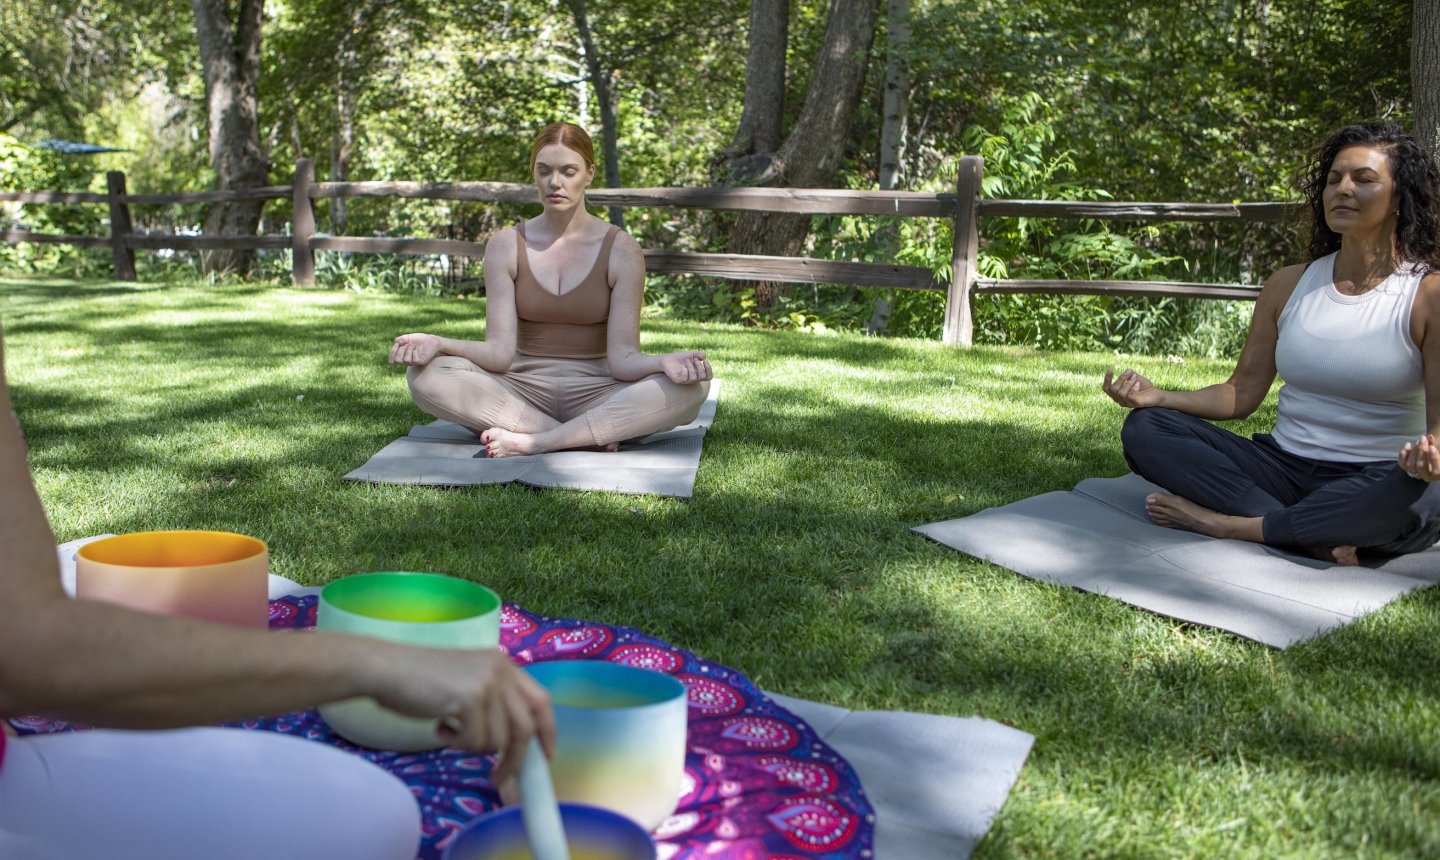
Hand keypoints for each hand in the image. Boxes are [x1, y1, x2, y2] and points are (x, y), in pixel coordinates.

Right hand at [373, 646, 554, 782]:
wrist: (385, 669)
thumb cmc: (418, 679)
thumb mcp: (467, 681)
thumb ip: (492, 701)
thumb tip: (513, 743)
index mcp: (504, 664)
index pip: (541, 700)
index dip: (547, 730)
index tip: (544, 756)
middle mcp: (501, 671)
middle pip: (525, 727)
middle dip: (515, 758)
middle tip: (499, 776)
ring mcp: (486, 684)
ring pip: (497, 739)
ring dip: (473, 746)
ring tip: (449, 731)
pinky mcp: (469, 700)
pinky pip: (473, 741)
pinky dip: (455, 743)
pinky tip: (439, 726)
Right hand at [389, 333, 440, 365]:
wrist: (431, 340)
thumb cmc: (419, 339)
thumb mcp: (407, 338)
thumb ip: (399, 340)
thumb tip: (397, 343)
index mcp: (402, 356)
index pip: (392, 360)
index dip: (392, 352)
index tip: (397, 344)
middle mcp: (407, 361)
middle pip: (397, 360)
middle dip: (401, 350)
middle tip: (407, 344)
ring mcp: (414, 363)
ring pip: (405, 360)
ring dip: (408, 350)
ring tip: (414, 346)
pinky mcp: (420, 362)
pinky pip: (413, 360)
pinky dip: (414, 351)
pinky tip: (418, 349)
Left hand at [659, 350, 711, 384]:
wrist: (667, 359)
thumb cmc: (680, 358)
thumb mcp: (691, 354)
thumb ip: (699, 354)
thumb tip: (704, 356)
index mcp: (698, 373)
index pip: (709, 377)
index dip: (709, 369)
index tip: (704, 360)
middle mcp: (693, 378)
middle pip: (702, 377)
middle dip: (699, 367)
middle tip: (694, 359)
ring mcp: (686, 380)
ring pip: (694, 378)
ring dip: (691, 367)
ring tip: (686, 361)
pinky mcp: (678, 380)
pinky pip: (685, 378)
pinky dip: (685, 371)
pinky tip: (682, 366)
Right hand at [1102, 368, 1162, 408]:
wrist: (1157, 394)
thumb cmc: (1144, 386)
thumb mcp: (1135, 378)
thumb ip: (1129, 375)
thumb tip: (1127, 371)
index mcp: (1117, 394)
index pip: (1106, 389)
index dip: (1106, 379)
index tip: (1110, 369)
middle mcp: (1120, 400)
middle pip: (1113, 390)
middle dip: (1120, 379)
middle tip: (1130, 371)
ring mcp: (1127, 403)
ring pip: (1120, 393)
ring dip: (1128, 382)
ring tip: (1135, 376)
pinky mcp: (1135, 404)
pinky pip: (1130, 395)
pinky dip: (1133, 387)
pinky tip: (1138, 383)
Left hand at [1399, 434, 1439, 481]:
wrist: (1430, 454)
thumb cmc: (1437, 451)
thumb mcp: (1438, 448)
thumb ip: (1435, 443)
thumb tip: (1429, 437)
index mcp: (1439, 473)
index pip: (1437, 471)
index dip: (1434, 459)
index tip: (1432, 447)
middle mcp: (1427, 476)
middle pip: (1420, 467)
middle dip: (1421, 451)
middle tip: (1422, 439)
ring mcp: (1416, 473)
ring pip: (1410, 465)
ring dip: (1413, 451)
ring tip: (1417, 441)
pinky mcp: (1407, 469)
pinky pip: (1402, 464)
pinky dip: (1403, 453)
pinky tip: (1408, 444)